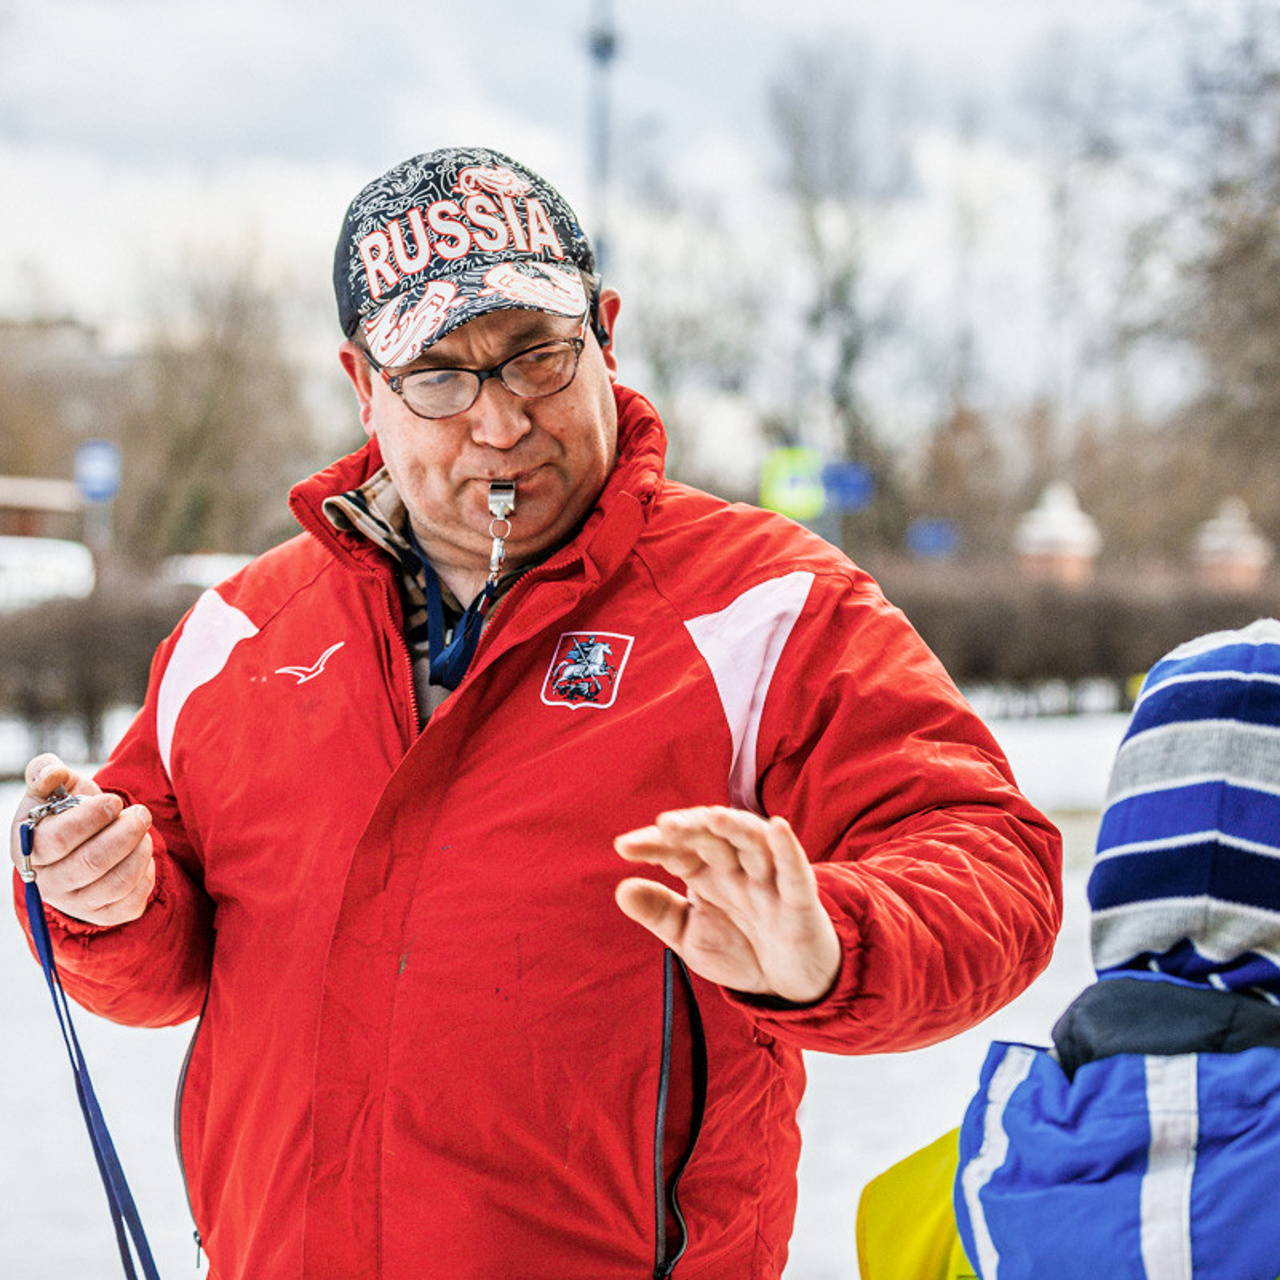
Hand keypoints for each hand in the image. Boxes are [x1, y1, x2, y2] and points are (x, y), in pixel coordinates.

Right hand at [10, 754, 154, 926]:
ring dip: (141, 850)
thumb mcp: (57, 786)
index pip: (56, 840)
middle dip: (127, 831)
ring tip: (143, 832)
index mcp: (28, 849)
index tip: (115, 801)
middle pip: (92, 861)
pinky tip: (141, 857)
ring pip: (118, 882)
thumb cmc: (70, 810)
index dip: (92, 817)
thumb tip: (51, 775)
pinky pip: (133, 901)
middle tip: (141, 813)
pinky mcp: (103, 915)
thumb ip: (46, 772)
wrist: (86, 840)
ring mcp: (75, 903)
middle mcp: (47, 883)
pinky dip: (147, 873)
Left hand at [614, 806, 839, 1003]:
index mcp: (707, 873)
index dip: (653, 845)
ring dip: (735, 828)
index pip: (677, 849)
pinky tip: (778, 827)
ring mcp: (769, 880)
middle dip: (690, 829)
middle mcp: (736, 869)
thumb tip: (622, 889)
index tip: (623, 846)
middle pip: (713, 838)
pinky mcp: (799, 899)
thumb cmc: (739, 948)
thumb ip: (659, 912)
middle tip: (664, 825)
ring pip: (753, 844)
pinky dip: (787, 849)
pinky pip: (794, 870)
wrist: (789, 982)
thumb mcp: (689, 936)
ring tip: (713, 817)